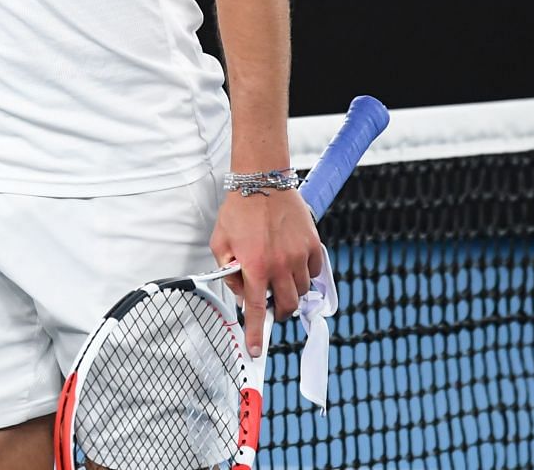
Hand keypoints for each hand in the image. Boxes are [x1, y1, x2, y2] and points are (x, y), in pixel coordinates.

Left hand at [211, 187, 324, 357]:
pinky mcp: (312, 245)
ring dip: (290, 292)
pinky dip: (304, 274)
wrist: (263, 181)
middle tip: (270, 303)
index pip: (256, 310)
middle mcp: (279, 265)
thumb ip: (227, 271)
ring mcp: (298, 256)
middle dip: (278, 312)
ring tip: (279, 276)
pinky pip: (313, 273)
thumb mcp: (220, 242)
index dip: (257, 334)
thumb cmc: (238, 211)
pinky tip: (291, 262)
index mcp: (254, 266)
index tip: (257, 351)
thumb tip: (240, 293)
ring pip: (301, 291)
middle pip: (286, 306)